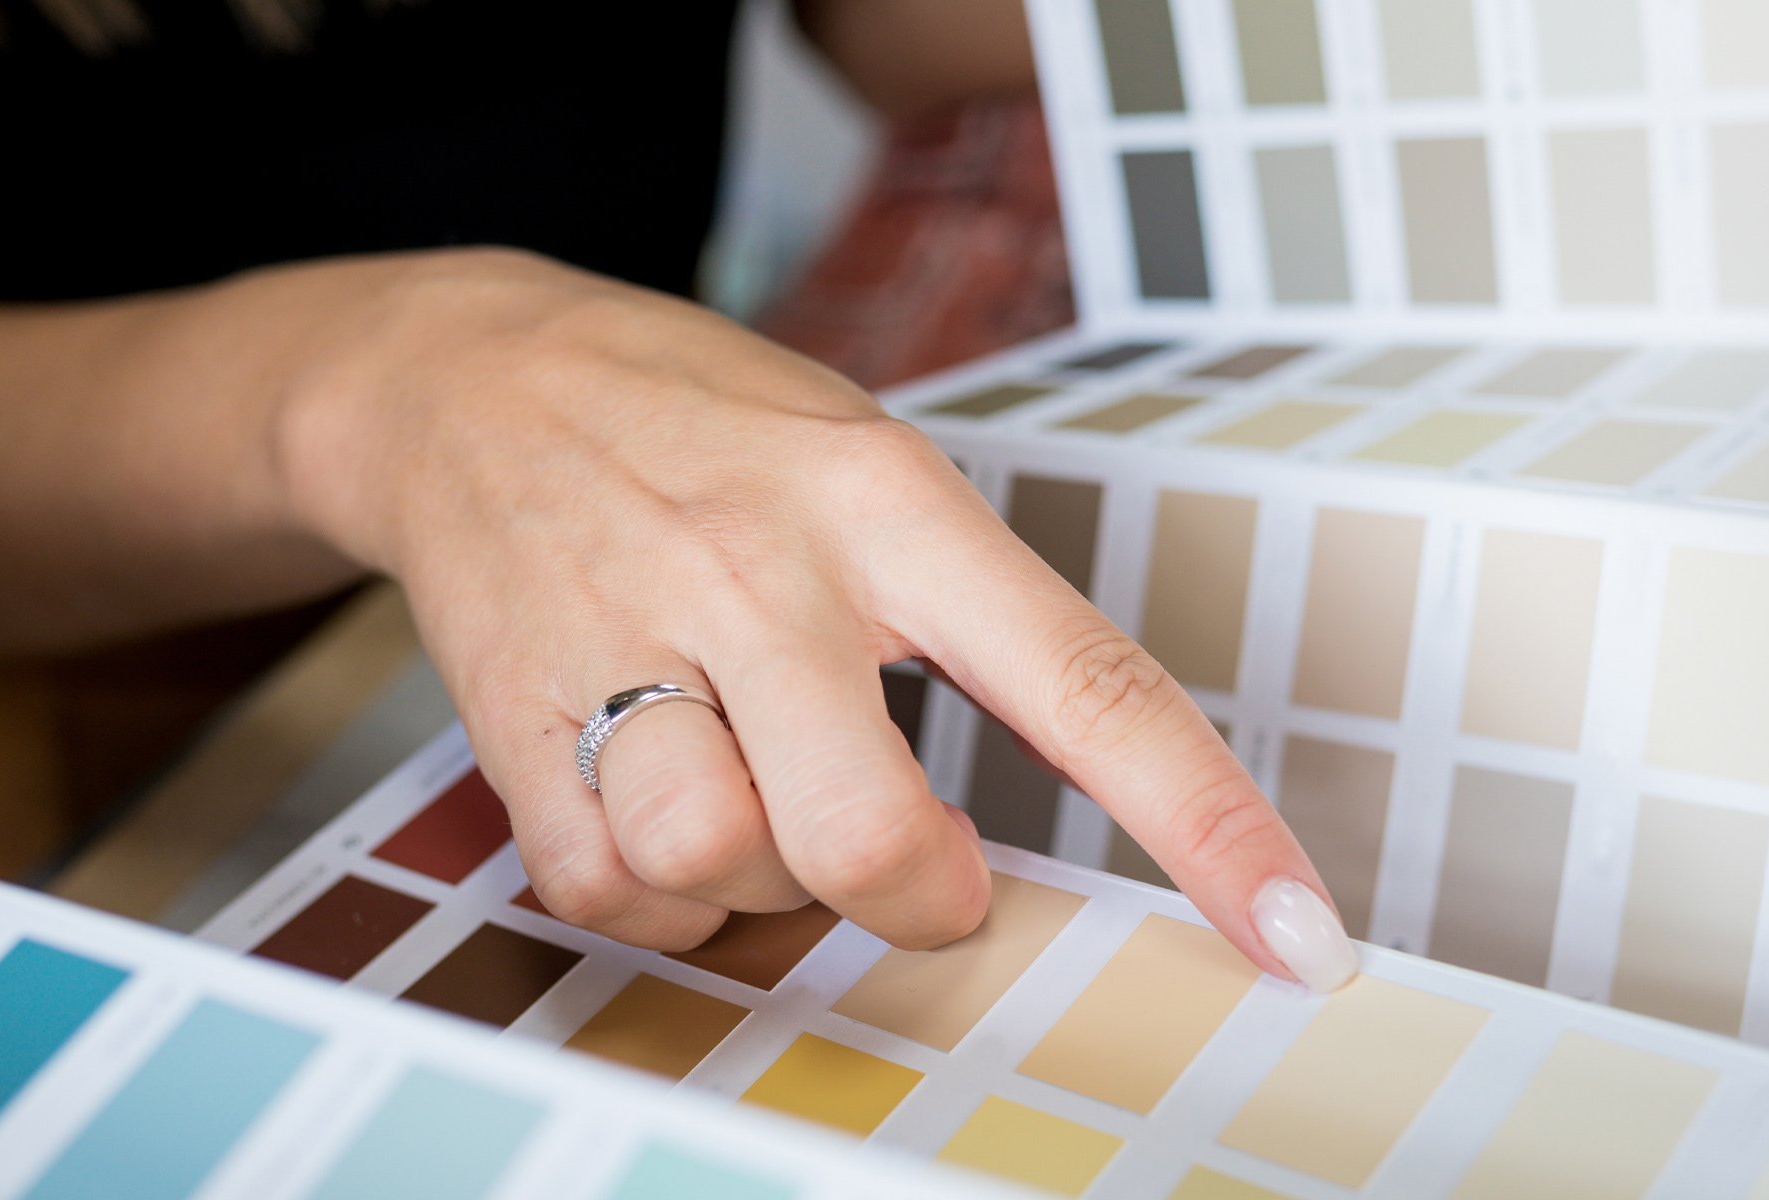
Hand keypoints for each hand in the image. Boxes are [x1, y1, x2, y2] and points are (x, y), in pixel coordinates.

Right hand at [277, 250, 1356, 987]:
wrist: (465, 375)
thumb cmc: (707, 432)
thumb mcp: (868, 463)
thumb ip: (965, 617)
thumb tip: (1072, 801)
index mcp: (889, 504)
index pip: (1088, 687)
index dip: (1209, 831)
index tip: (1303, 941)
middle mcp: (764, 572)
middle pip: (871, 844)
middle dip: (911, 897)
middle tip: (906, 863)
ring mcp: (628, 639)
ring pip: (724, 868)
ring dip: (757, 886)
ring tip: (747, 799)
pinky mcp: (511, 708)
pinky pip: (610, 890)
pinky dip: (652, 896)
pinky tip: (654, 809)